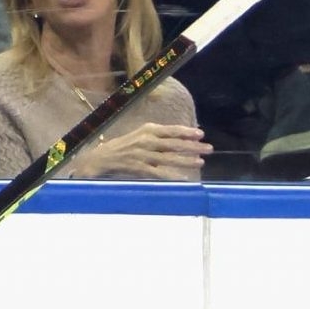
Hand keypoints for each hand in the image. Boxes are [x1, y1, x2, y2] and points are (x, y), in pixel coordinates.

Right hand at [72, 121, 210, 179]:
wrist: (100, 159)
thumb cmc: (123, 146)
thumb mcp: (140, 135)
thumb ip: (158, 135)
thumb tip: (181, 137)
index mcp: (147, 130)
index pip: (171, 130)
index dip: (187, 132)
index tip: (201, 134)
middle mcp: (146, 141)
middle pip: (174, 144)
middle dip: (192, 146)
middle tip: (209, 149)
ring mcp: (142, 155)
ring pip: (169, 158)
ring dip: (186, 160)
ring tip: (200, 162)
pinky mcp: (138, 168)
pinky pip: (159, 172)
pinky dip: (172, 175)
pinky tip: (183, 178)